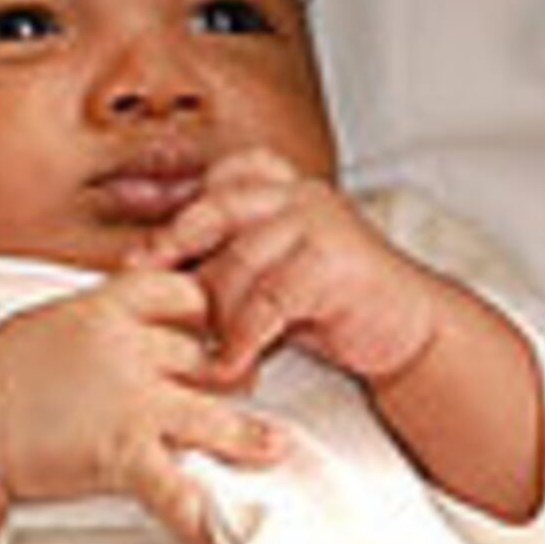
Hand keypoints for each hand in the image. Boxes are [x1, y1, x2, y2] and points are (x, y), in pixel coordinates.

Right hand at [0, 272, 283, 543]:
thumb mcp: (50, 322)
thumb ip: (95, 322)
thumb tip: (119, 330)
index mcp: (108, 308)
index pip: (182, 294)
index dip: (209, 309)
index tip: (218, 325)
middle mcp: (130, 350)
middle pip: (204, 356)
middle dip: (230, 373)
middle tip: (247, 384)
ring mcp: (133, 402)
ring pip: (212, 416)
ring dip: (247, 437)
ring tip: (274, 447)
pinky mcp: (124, 454)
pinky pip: (176, 494)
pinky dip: (203, 526)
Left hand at [141, 152, 452, 387]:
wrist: (408, 330)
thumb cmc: (335, 303)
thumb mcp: (273, 271)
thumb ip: (227, 259)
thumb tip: (150, 269)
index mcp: (283, 187)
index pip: (218, 178)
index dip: (173, 205)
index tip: (136, 242)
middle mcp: (298, 195)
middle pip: (215, 209)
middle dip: (172, 247)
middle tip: (137, 281)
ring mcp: (317, 224)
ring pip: (238, 262)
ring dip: (214, 313)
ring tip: (201, 349)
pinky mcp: (331, 265)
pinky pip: (268, 301)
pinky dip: (243, 339)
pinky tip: (234, 365)